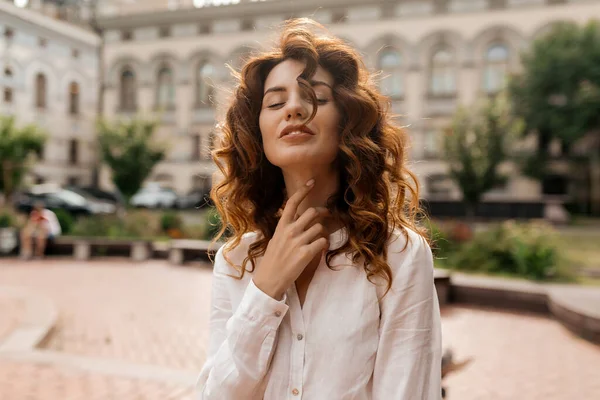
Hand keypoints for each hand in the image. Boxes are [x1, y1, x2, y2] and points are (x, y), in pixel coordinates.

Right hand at [253, 179, 329, 299]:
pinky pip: (322, 242)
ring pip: (320, 228)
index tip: (312, 182)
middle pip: (312, 212)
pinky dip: (324, 245)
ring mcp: (298, 242)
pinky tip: (320, 249)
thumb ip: (287, 228)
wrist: (269, 280)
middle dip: (322, 212)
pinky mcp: (306, 253)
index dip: (303, 190)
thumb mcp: (276, 239)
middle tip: (327, 214)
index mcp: (281, 226)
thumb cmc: (273, 260)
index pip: (292, 203)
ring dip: (322, 233)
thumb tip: (300, 219)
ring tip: (318, 240)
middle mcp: (290, 231)